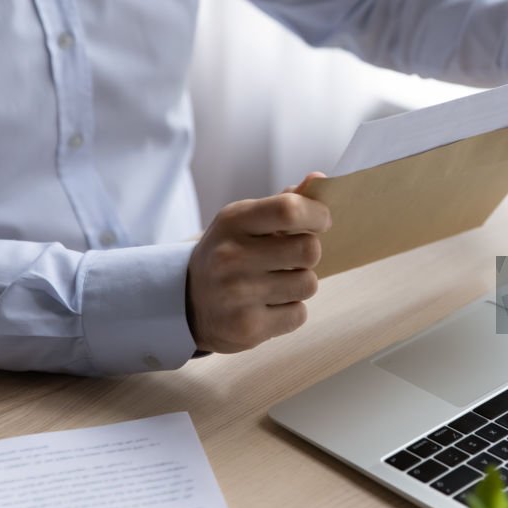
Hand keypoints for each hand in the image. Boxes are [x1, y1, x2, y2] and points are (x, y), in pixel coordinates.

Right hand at [186, 176, 330, 353]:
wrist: (187, 301)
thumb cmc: (229, 253)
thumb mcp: (245, 221)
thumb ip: (283, 202)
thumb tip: (319, 180)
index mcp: (233, 222)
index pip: (289, 209)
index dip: (317, 214)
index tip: (321, 221)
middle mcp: (232, 257)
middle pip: (309, 250)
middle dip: (310, 253)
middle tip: (294, 257)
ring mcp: (238, 294)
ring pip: (308, 284)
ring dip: (301, 283)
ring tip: (278, 282)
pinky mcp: (247, 328)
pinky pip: (299, 314)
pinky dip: (291, 310)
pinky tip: (269, 305)